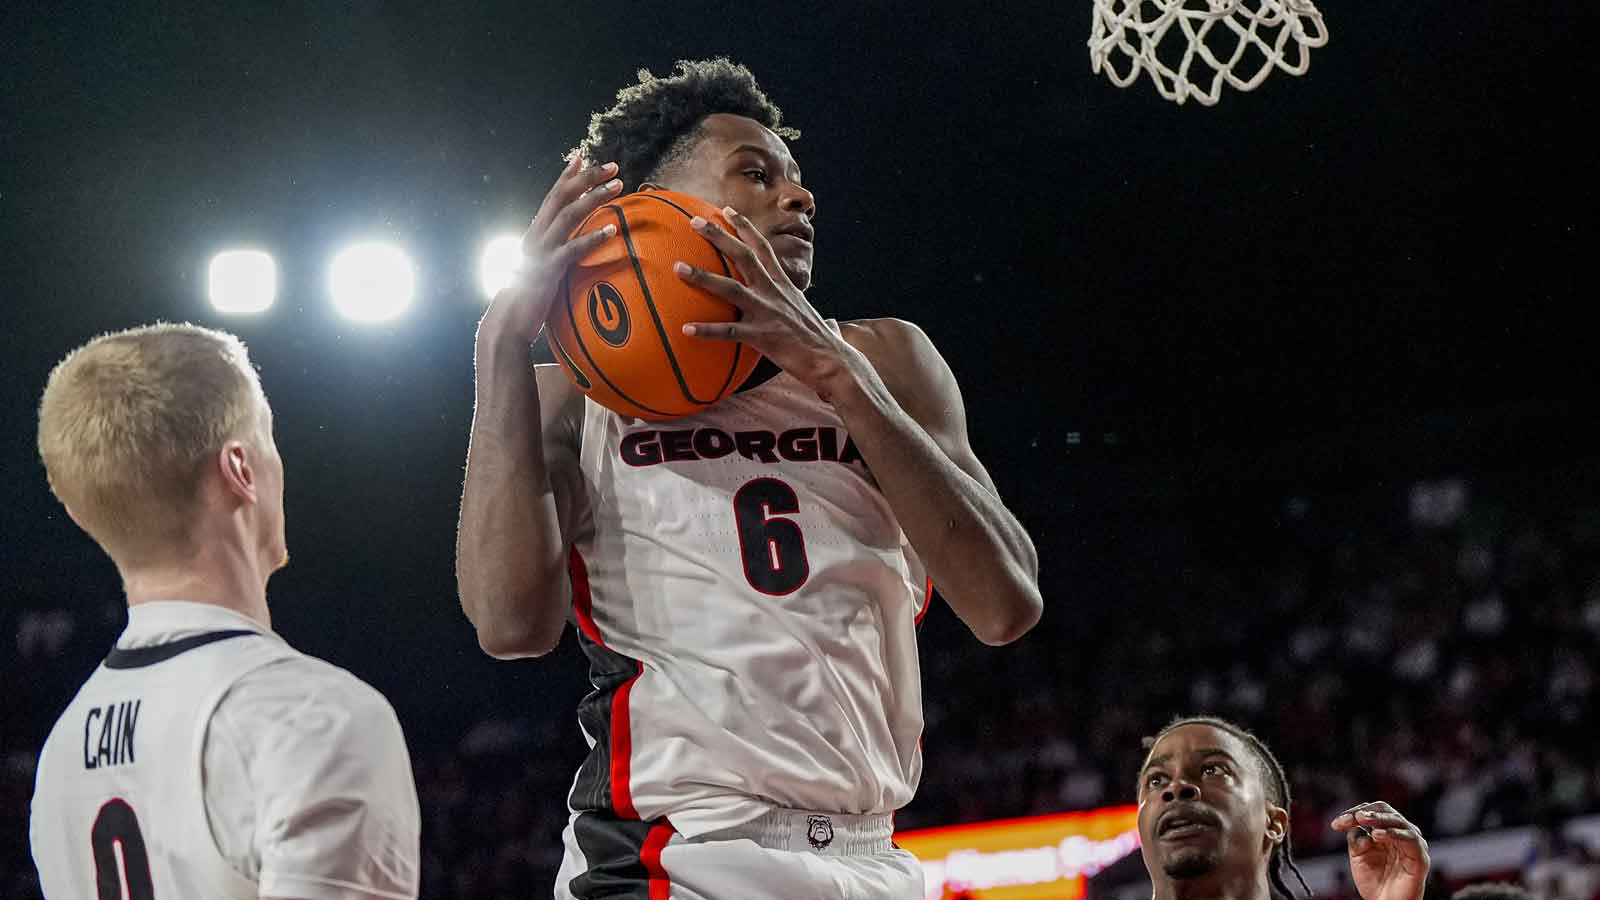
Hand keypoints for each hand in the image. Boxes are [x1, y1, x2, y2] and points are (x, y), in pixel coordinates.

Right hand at [480, 155, 622, 345]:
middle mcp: (537, 235)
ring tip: (619, 187)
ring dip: (595, 198)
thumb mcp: (539, 266)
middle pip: (562, 197)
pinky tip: (612, 231)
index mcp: (536, 232)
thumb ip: (551, 251)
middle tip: (614, 166)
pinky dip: (593, 238)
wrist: (508, 321)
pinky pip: (573, 249)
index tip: (583, 157)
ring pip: (569, 215)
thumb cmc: (526, 296)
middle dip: (588, 178)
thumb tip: (565, 245)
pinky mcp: (549, 270)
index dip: (567, 176)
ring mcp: (542, 251)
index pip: (552, 196)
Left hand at [674, 207, 868, 400]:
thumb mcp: (817, 321)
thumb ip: (816, 317)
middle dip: (719, 236)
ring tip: (677, 267)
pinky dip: (707, 330)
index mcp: (784, 285)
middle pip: (743, 255)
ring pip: (729, 288)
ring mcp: (767, 312)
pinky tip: (686, 329)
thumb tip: (829, 322)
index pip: (763, 248)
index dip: (745, 227)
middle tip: (694, 220)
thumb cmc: (825, 344)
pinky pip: (728, 331)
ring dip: (702, 277)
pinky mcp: (762, 336)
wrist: (833, 361)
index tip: (727, 210)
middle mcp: (774, 292)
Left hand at [1331, 802, 1429, 899]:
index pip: (1372, 812)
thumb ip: (1356, 838)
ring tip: (1363, 820)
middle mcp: (1401, 834)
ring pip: (1398, 821)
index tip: (1336, 824)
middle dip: (1367, 812)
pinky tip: (1377, 835)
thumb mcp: (1358, 856)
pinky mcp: (1420, 858)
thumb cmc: (1374, 881)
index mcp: (1386, 831)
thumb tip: (1355, 826)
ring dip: (1379, 819)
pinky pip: (1411, 840)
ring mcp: (1412, 844)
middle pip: (1386, 811)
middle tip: (1354, 817)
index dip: (1354, 813)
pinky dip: (1393, 834)